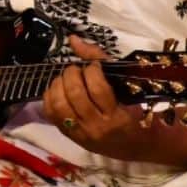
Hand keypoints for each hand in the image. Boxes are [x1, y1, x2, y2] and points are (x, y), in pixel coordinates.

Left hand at [44, 35, 146, 158]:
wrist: (136, 147)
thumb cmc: (133, 114)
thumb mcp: (126, 89)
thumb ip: (102, 61)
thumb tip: (73, 39)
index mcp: (117, 116)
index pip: (98, 88)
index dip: (91, 69)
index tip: (92, 65)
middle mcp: (97, 126)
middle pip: (75, 94)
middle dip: (71, 74)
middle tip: (75, 70)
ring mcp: (81, 133)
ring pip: (59, 104)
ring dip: (58, 84)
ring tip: (65, 79)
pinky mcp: (69, 135)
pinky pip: (50, 113)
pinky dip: (50, 97)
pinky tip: (58, 90)